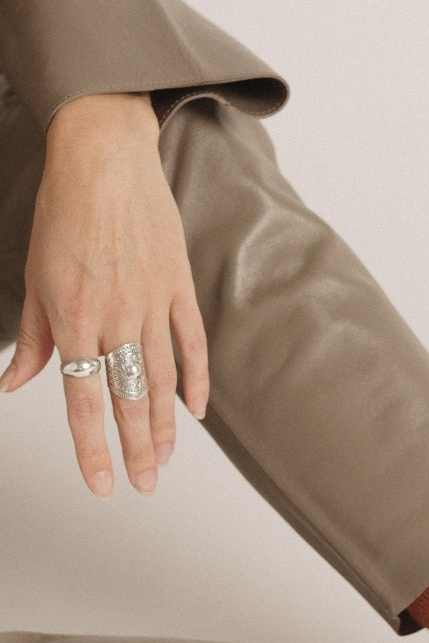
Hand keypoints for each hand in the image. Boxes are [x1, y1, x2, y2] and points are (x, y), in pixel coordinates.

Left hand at [0, 92, 207, 496]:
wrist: (105, 157)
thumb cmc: (65, 210)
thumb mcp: (35, 276)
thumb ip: (31, 337)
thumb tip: (16, 382)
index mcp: (74, 317)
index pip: (83, 400)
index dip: (91, 448)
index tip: (100, 484)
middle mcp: (116, 317)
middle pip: (130, 399)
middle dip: (136, 450)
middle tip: (144, 486)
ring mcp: (153, 303)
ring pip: (162, 379)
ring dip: (163, 426)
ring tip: (164, 460)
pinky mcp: (178, 287)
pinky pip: (191, 343)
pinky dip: (196, 379)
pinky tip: (195, 411)